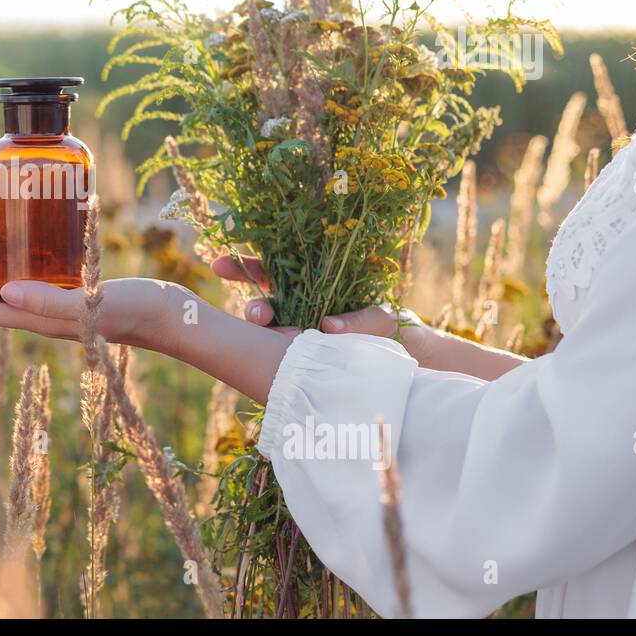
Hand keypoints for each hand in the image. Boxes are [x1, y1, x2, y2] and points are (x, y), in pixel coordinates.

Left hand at [0, 269, 294, 404]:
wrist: (174, 317)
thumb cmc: (137, 309)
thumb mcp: (93, 304)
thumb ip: (52, 301)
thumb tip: (2, 292)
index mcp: (43, 321)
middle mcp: (45, 318)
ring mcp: (59, 309)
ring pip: (7, 297)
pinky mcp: (73, 296)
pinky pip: (32, 286)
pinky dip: (10, 275)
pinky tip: (10, 264)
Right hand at [210, 254, 439, 366]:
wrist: (417, 368)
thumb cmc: (398, 331)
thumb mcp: (383, 320)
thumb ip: (360, 320)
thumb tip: (328, 326)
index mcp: (313, 290)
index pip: (272, 273)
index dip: (245, 268)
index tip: (219, 265)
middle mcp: (301, 314)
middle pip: (265, 307)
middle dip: (255, 308)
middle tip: (259, 316)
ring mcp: (301, 341)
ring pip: (270, 338)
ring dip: (266, 340)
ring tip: (280, 344)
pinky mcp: (306, 366)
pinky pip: (285, 364)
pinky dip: (279, 366)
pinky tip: (281, 370)